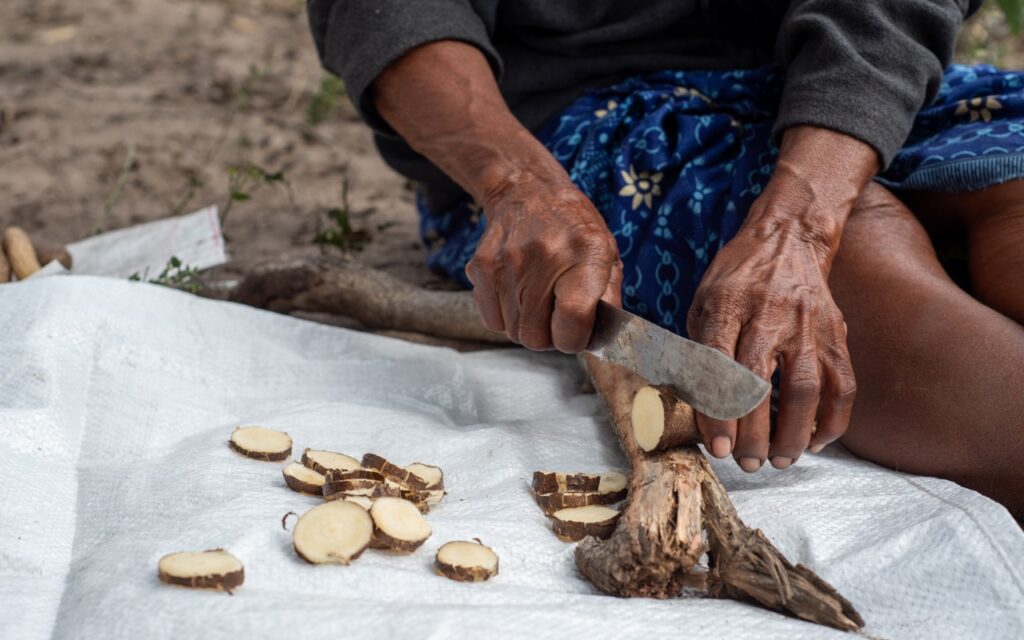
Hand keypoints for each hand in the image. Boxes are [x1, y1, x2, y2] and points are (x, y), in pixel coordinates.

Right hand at [467, 174, 622, 352]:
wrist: (528, 192)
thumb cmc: (574, 229)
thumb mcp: (607, 255)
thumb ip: (608, 300)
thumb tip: (600, 340)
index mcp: (585, 255)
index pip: (572, 320)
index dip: (574, 339)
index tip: (577, 332)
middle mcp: (543, 258)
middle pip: (536, 337)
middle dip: (550, 336)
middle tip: (557, 316)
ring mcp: (507, 264)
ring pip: (513, 333)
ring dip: (528, 326)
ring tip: (539, 299)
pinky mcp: (482, 269)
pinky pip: (492, 321)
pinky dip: (506, 317)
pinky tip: (518, 294)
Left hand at [687, 127, 877, 470]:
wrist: (789, 238)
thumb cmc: (736, 277)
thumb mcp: (702, 301)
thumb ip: (696, 349)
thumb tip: (686, 404)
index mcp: (727, 305)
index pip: (720, 367)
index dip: (718, 411)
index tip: (717, 446)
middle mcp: (769, 315)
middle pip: (762, 384)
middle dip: (754, 433)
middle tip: (746, 463)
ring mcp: (808, 325)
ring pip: (805, 389)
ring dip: (793, 433)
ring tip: (780, 461)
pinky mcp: (836, 333)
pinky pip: (842, 384)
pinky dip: (833, 419)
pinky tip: (815, 441)